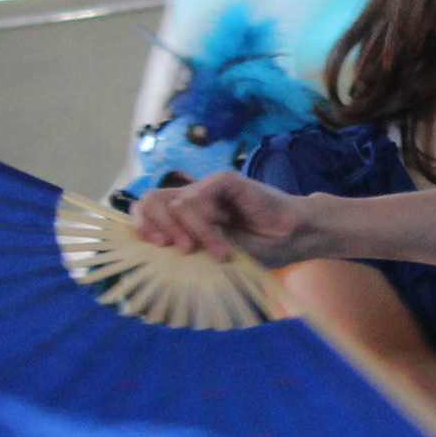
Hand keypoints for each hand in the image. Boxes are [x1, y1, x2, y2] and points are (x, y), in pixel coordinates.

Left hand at [134, 170, 320, 262]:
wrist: (294, 237)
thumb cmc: (258, 249)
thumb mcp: (214, 256)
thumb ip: (188, 249)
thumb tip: (155, 254)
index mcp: (186, 216)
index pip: (147, 211)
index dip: (141, 227)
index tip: (153, 249)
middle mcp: (193, 198)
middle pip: (149, 200)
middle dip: (154, 228)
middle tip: (176, 250)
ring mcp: (208, 188)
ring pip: (174, 204)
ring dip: (190, 233)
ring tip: (214, 253)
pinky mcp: (225, 180)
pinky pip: (198, 198)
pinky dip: (206, 226)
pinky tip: (223, 246)